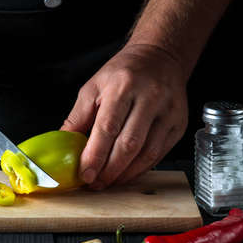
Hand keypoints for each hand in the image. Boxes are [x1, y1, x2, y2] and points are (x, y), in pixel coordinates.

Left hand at [61, 44, 188, 188]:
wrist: (159, 58)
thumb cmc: (122, 73)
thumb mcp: (93, 88)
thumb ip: (78, 118)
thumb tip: (64, 147)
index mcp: (123, 86)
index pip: (107, 127)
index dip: (95, 155)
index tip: (85, 174)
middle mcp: (149, 98)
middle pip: (129, 144)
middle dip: (109, 170)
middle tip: (95, 183)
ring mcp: (168, 112)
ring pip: (147, 153)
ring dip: (125, 174)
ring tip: (108, 182)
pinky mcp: (179, 124)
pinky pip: (159, 154)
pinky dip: (140, 169)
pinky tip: (126, 174)